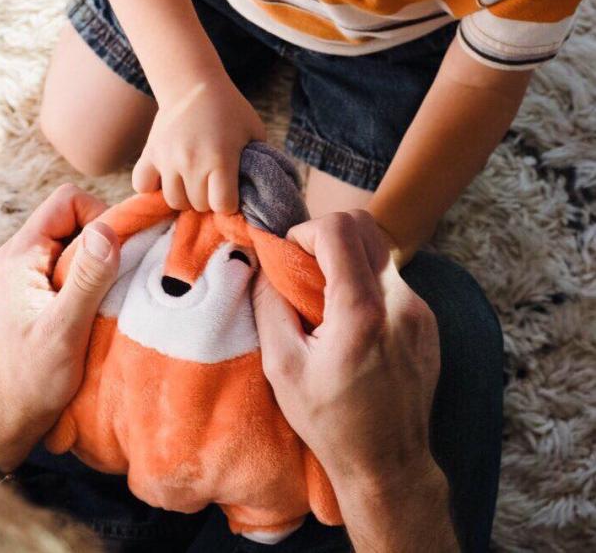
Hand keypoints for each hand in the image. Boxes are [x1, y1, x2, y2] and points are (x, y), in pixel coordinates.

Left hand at [0, 184, 120, 472]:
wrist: (8, 416)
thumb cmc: (32, 378)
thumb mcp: (64, 329)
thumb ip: (87, 278)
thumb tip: (110, 229)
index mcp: (22, 254)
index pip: (68, 201)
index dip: (100, 217)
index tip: (118, 253)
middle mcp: (24, 255)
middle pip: (76, 217)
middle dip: (105, 241)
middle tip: (118, 279)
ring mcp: (32, 272)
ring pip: (79, 241)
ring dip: (102, 262)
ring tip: (110, 296)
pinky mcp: (42, 289)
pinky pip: (77, 264)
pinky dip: (96, 278)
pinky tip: (103, 306)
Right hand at [132, 76, 265, 212]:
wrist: (192, 84)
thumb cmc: (229, 108)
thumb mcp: (253, 131)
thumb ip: (259, 162)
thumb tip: (257, 190)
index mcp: (220, 158)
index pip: (222, 205)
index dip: (229, 204)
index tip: (231, 193)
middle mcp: (191, 162)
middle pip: (198, 205)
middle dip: (208, 200)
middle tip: (212, 184)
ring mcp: (167, 159)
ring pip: (174, 201)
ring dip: (185, 196)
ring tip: (193, 182)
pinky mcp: (149, 154)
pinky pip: (142, 185)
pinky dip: (152, 187)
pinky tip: (166, 179)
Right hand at [252, 210, 440, 486]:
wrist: (388, 464)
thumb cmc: (331, 421)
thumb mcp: (282, 367)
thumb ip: (268, 305)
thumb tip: (262, 267)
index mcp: (361, 311)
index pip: (339, 228)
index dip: (306, 231)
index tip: (291, 257)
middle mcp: (399, 302)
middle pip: (365, 226)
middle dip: (327, 234)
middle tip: (306, 267)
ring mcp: (419, 311)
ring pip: (379, 251)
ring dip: (347, 258)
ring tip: (326, 299)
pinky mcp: (427, 321)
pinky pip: (392, 280)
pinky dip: (366, 283)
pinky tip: (351, 321)